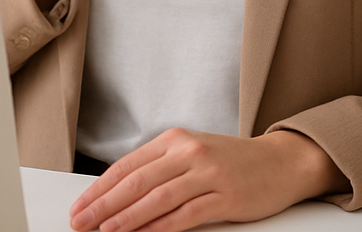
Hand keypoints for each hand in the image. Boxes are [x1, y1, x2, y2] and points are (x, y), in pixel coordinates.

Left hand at [69, 129, 347, 231]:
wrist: (281, 162)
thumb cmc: (232, 161)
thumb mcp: (191, 153)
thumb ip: (159, 169)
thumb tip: (117, 195)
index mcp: (174, 139)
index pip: (126, 166)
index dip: (99, 188)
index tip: (80, 206)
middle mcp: (188, 151)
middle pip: (136, 181)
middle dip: (103, 204)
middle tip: (82, 222)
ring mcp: (208, 173)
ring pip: (157, 198)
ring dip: (127, 218)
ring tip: (105, 231)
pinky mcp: (225, 196)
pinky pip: (186, 214)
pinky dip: (161, 227)